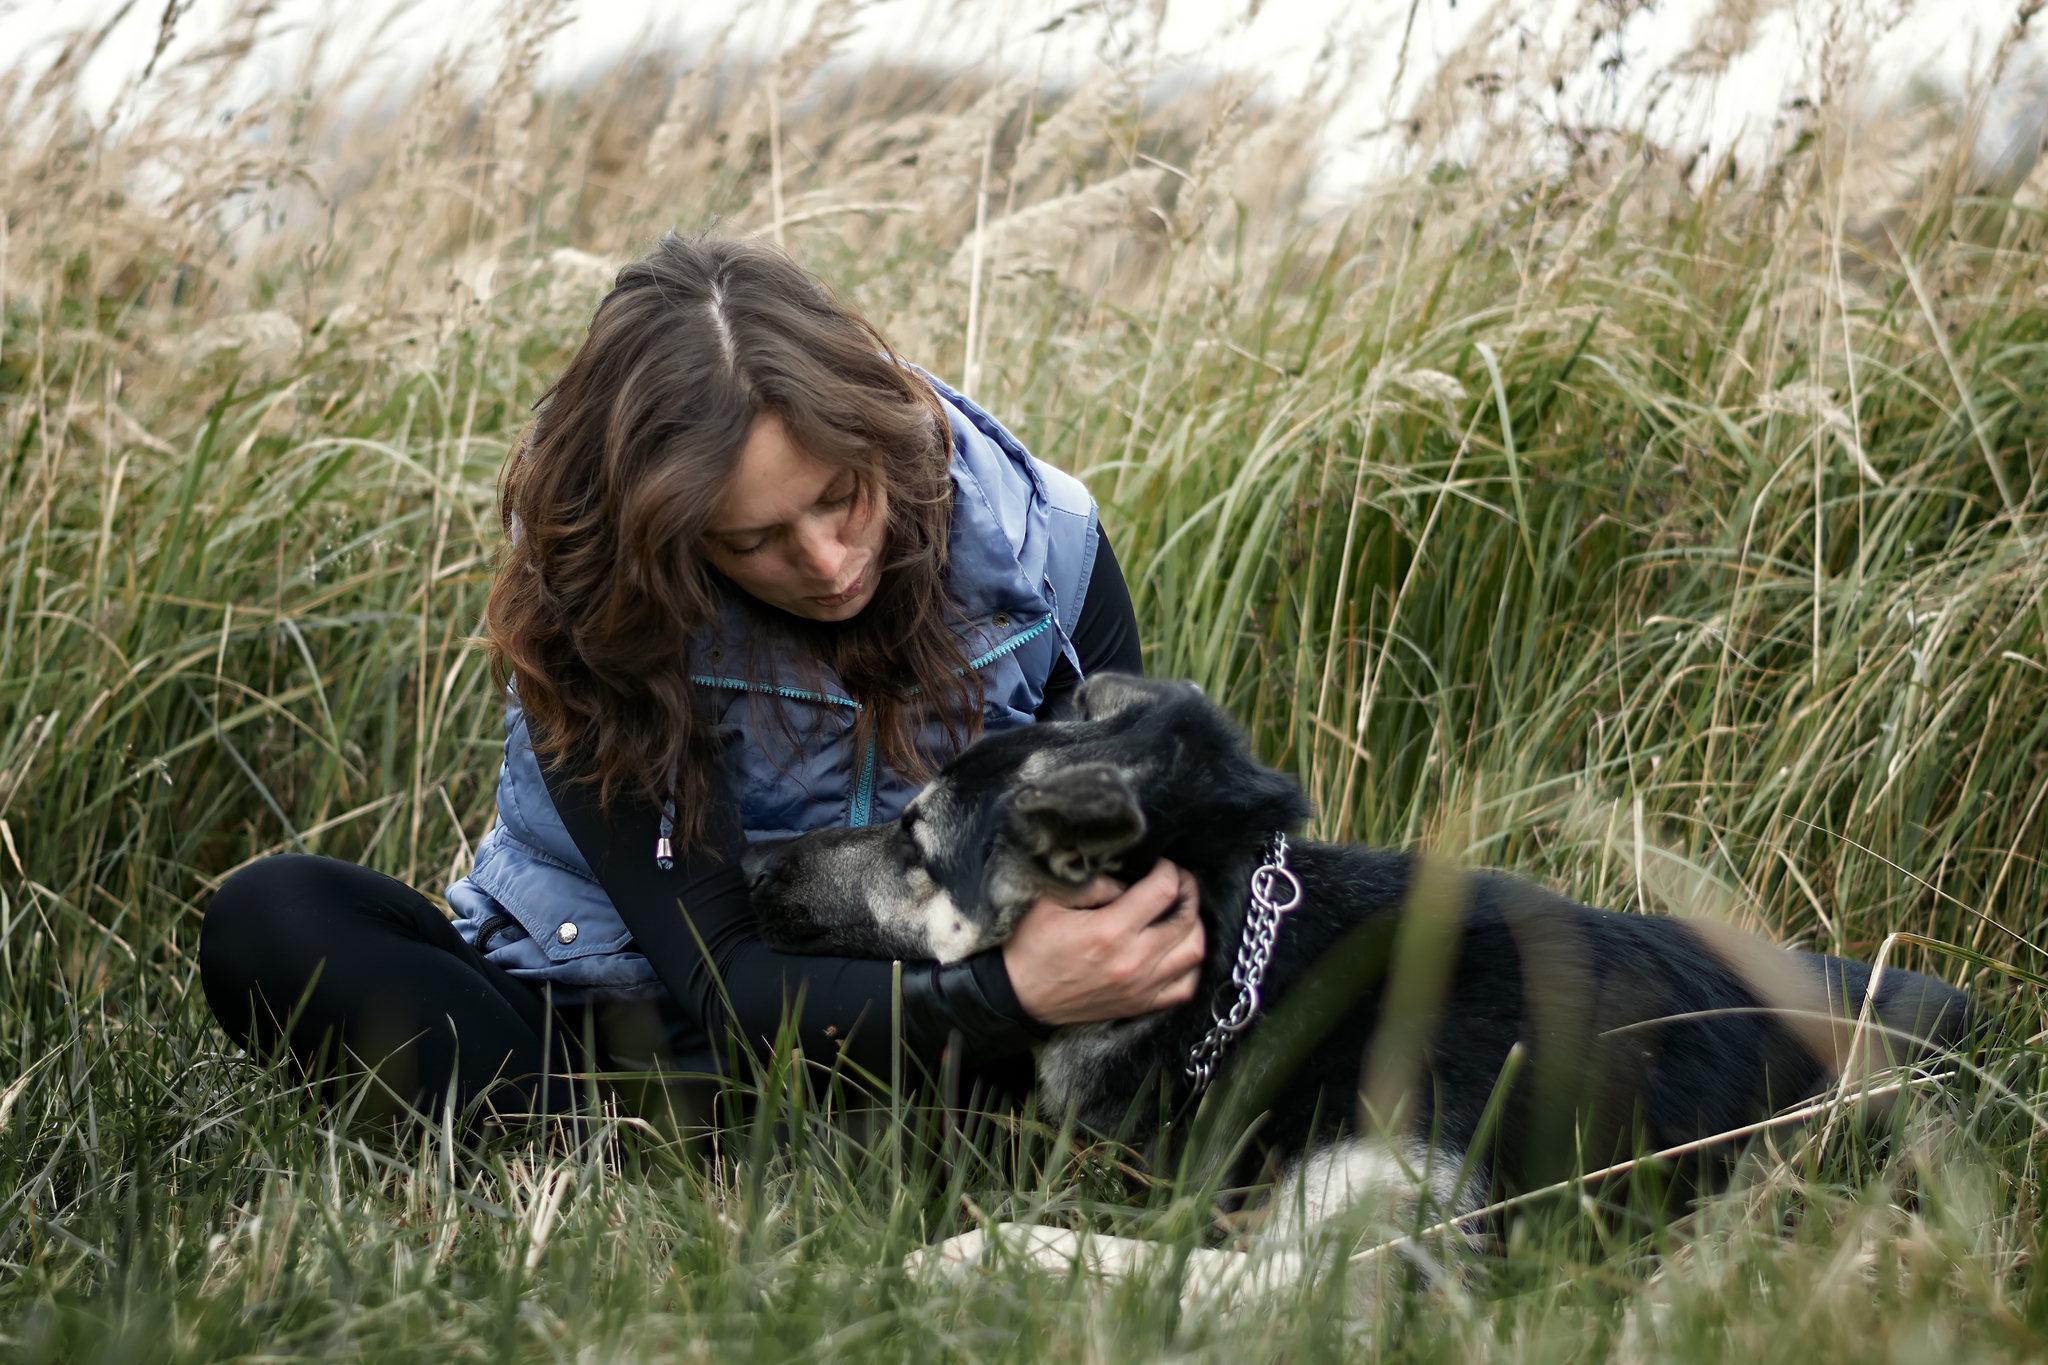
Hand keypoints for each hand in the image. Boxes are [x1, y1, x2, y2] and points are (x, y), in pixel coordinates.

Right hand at [1001, 858, 1203, 1026]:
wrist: (1018, 995)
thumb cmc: (1031, 945)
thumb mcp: (1052, 900)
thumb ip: (1096, 884)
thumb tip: (1130, 879)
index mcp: (1110, 930)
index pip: (1164, 890)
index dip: (1169, 870)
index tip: (1161, 865)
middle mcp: (1133, 961)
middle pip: (1187, 919)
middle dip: (1188, 891)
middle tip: (1178, 881)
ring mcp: (1140, 987)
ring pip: (1194, 953)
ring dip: (1194, 927)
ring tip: (1181, 912)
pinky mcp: (1140, 1005)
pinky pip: (1186, 987)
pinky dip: (1191, 966)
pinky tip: (1178, 949)